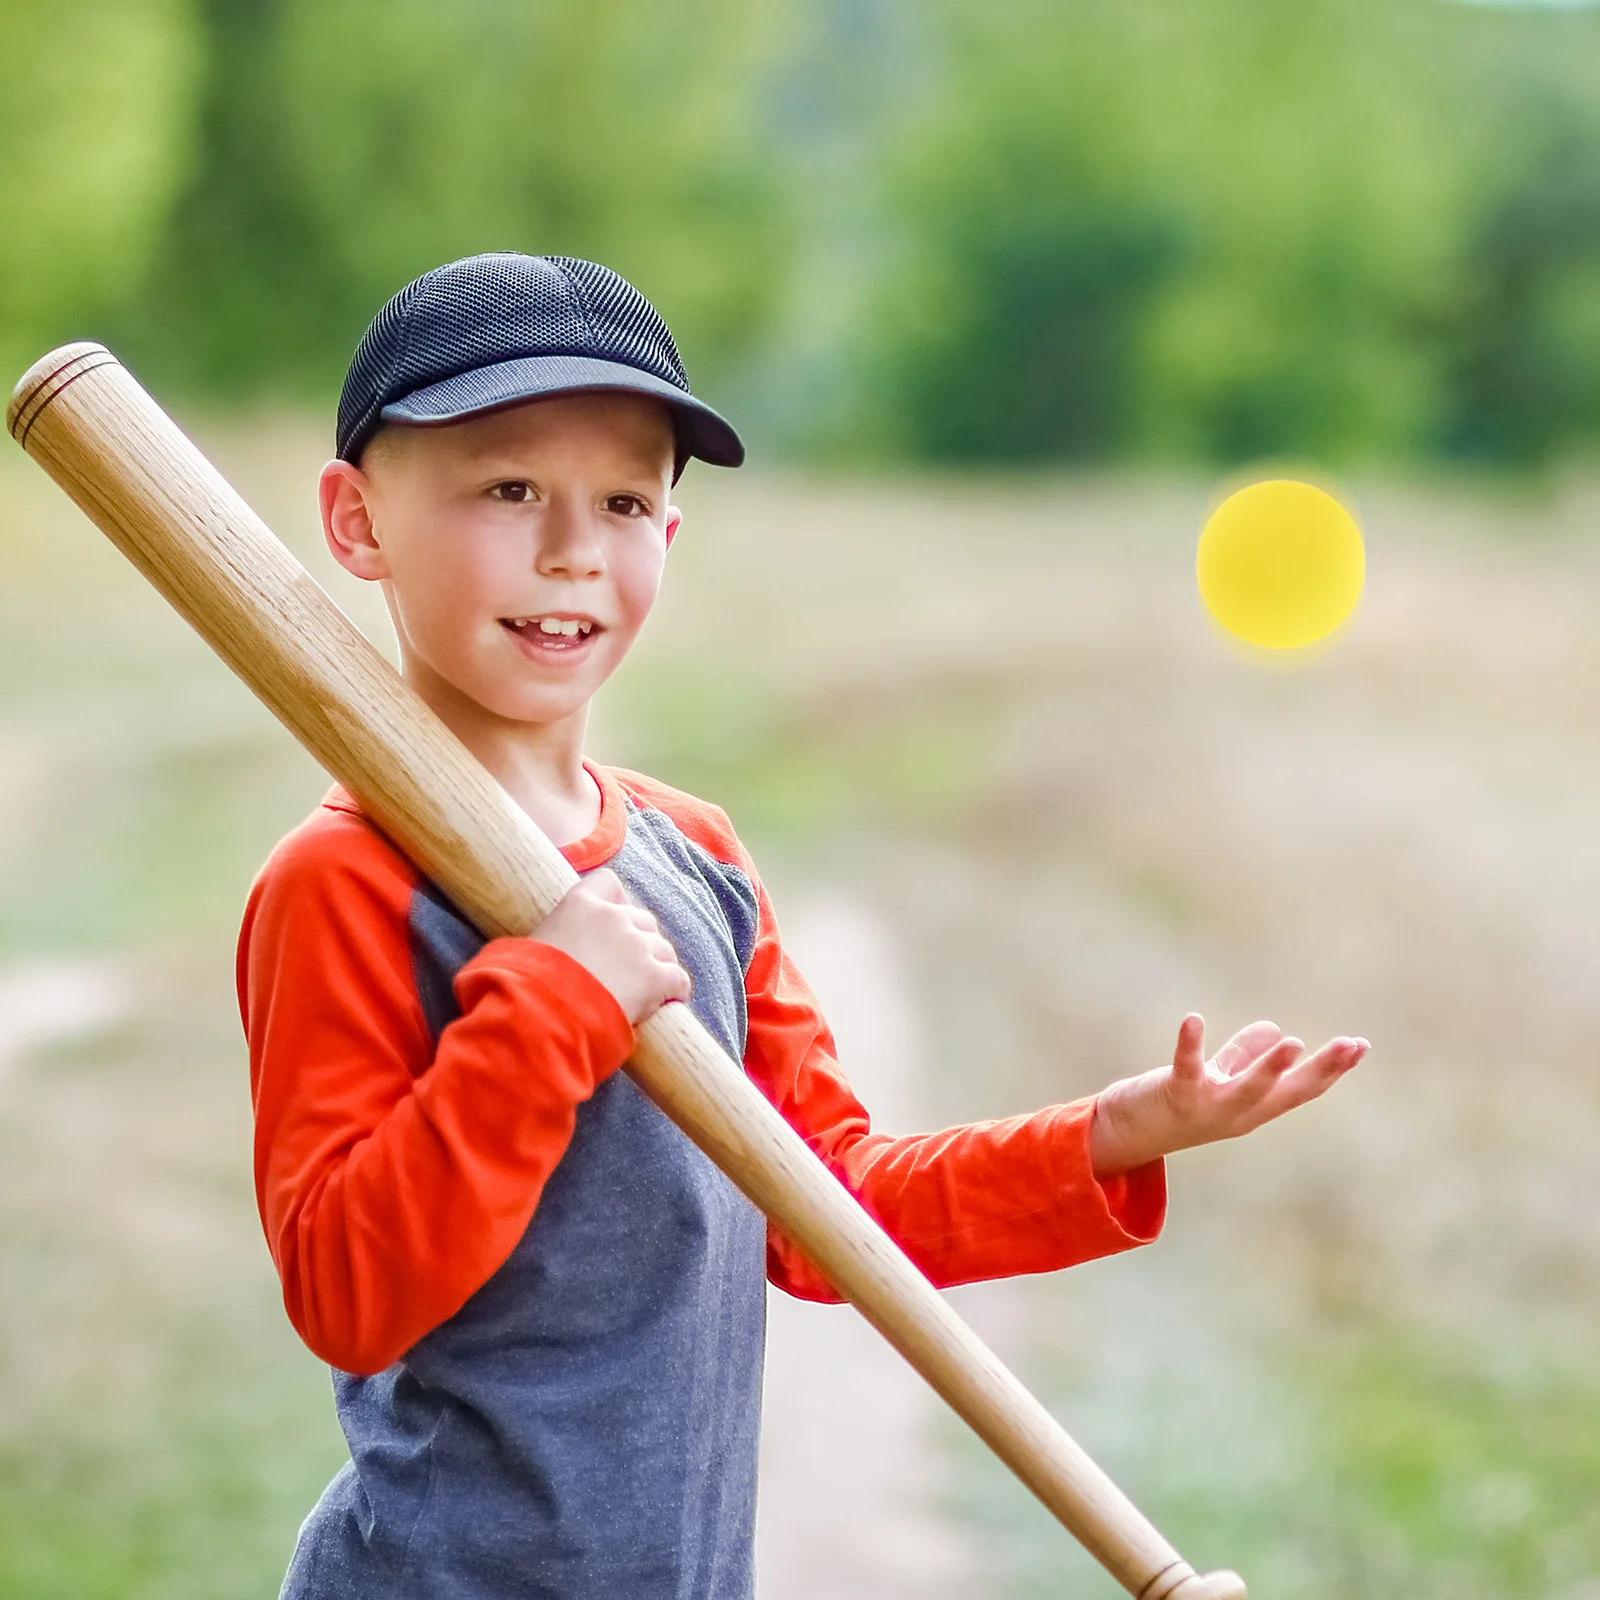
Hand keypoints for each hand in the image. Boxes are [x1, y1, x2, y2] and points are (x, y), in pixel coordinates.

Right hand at [531, 869, 690, 1024]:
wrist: (541, 1017)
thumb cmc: (523, 987)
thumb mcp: (526, 949)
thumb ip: (544, 941)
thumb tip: (530, 955)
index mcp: (579, 904)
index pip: (609, 883)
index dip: (616, 903)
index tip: (612, 923)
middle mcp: (613, 918)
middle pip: (643, 920)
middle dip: (640, 942)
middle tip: (628, 969)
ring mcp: (637, 946)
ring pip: (664, 950)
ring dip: (658, 967)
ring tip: (646, 992)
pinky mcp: (655, 977)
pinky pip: (678, 979)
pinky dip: (676, 990)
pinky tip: (669, 1002)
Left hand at [1089, 1014, 1368, 1177]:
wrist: (1126, 1136)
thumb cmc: (1175, 1105)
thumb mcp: (1219, 1079)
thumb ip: (1245, 1057)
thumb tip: (1277, 1030)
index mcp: (1253, 1107)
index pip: (1300, 1088)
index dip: (1331, 1069)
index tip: (1360, 1046)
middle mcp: (1238, 1113)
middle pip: (1287, 1092)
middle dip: (1322, 1069)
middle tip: (1352, 1045)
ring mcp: (1209, 1108)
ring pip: (1246, 1090)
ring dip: (1269, 1068)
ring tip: (1292, 1043)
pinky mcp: (1175, 1096)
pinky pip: (1186, 1069)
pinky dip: (1190, 1045)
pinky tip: (1193, 1020)